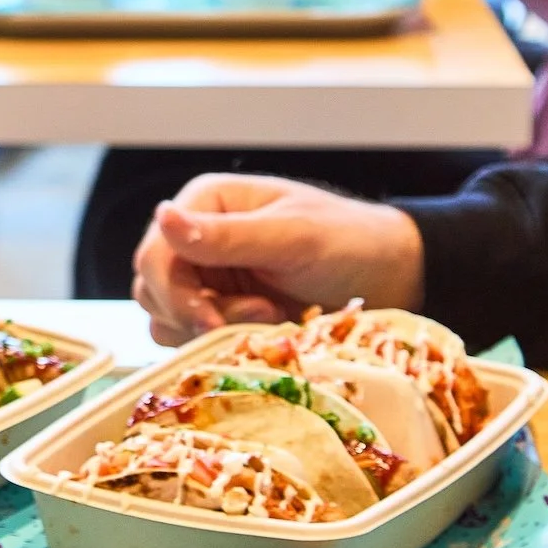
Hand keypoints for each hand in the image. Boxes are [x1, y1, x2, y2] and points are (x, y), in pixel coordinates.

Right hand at [131, 173, 425, 345]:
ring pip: (166, 316)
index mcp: (206, 203)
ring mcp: (209, 277)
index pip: (155, 253)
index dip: (176, 292)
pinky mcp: (223, 311)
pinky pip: (191, 337)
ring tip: (267, 318)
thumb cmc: (351, 242)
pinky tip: (263, 332)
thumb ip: (228, 235)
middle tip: (257, 315)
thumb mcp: (294, 236)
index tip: (214, 319)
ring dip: (209, 330)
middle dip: (197, 313)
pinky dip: (217, 344)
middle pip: (154, 288)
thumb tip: (163, 216)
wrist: (394, 277)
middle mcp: (198, 238)